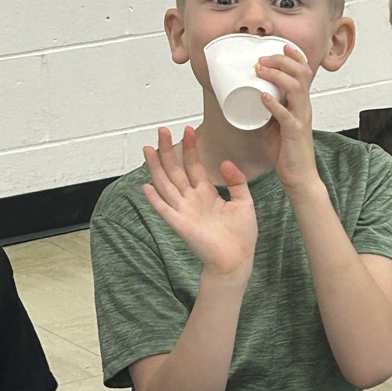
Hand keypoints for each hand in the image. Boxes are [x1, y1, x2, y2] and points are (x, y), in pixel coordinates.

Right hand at [142, 126, 256, 277]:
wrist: (237, 259)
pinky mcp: (181, 225)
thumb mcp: (244, 202)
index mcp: (206, 194)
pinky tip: (147, 186)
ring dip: (156, 167)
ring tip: (149, 149)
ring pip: (166, 185)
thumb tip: (225, 163)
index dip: (189, 148)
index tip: (188, 130)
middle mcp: (192, 200)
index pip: (193, 166)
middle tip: (162, 130)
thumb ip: (236, 182)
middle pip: (175, 170)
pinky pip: (165, 210)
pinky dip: (155, 199)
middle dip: (168, 150)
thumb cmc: (241, 235)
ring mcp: (184, 212)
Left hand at [257, 44, 319, 192]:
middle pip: (300, 74)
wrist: (298, 176)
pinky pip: (287, 115)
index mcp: (300, 103)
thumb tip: (251, 96)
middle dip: (282, 61)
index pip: (303, 72)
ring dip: (277, 76)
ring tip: (261, 70)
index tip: (281, 46)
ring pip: (296, 89)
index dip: (295, 56)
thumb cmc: (287, 151)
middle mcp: (304, 107)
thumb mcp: (274, 123)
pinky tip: (263, 97)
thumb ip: (268, 109)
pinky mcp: (295, 133)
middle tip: (262, 58)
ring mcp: (301, 119)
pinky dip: (275, 104)